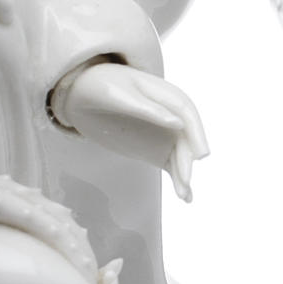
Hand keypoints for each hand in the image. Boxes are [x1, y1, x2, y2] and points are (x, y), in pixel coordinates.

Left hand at [53, 62, 208, 200]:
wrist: (81, 95)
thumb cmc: (102, 87)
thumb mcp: (121, 96)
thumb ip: (149, 110)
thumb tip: (178, 125)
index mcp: (165, 95)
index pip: (187, 114)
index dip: (196, 133)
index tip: (200, 154)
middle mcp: (170, 116)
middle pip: (185, 138)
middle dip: (186, 159)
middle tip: (186, 179)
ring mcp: (162, 134)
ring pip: (180, 155)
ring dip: (183, 174)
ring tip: (184, 195)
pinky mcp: (154, 149)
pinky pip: (171, 164)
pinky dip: (177, 179)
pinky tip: (185, 196)